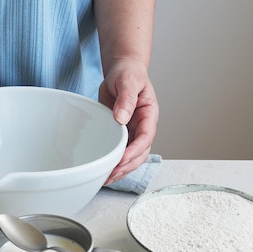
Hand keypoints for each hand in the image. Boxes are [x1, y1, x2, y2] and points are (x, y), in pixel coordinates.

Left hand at [98, 59, 158, 183]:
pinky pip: (120, 153)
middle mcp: (143, 127)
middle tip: (111, 174)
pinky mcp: (120, 135)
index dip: (135, 151)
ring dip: (120, 170)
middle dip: (127, 166)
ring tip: (106, 178)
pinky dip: (113, 164)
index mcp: (149, 115)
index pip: (146, 137)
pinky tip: (103, 171)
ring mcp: (132, 133)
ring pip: (131, 158)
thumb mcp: (128, 82)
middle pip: (140, 153)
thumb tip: (122, 118)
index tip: (121, 159)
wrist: (121, 72)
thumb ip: (126, 99)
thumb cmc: (128, 74)